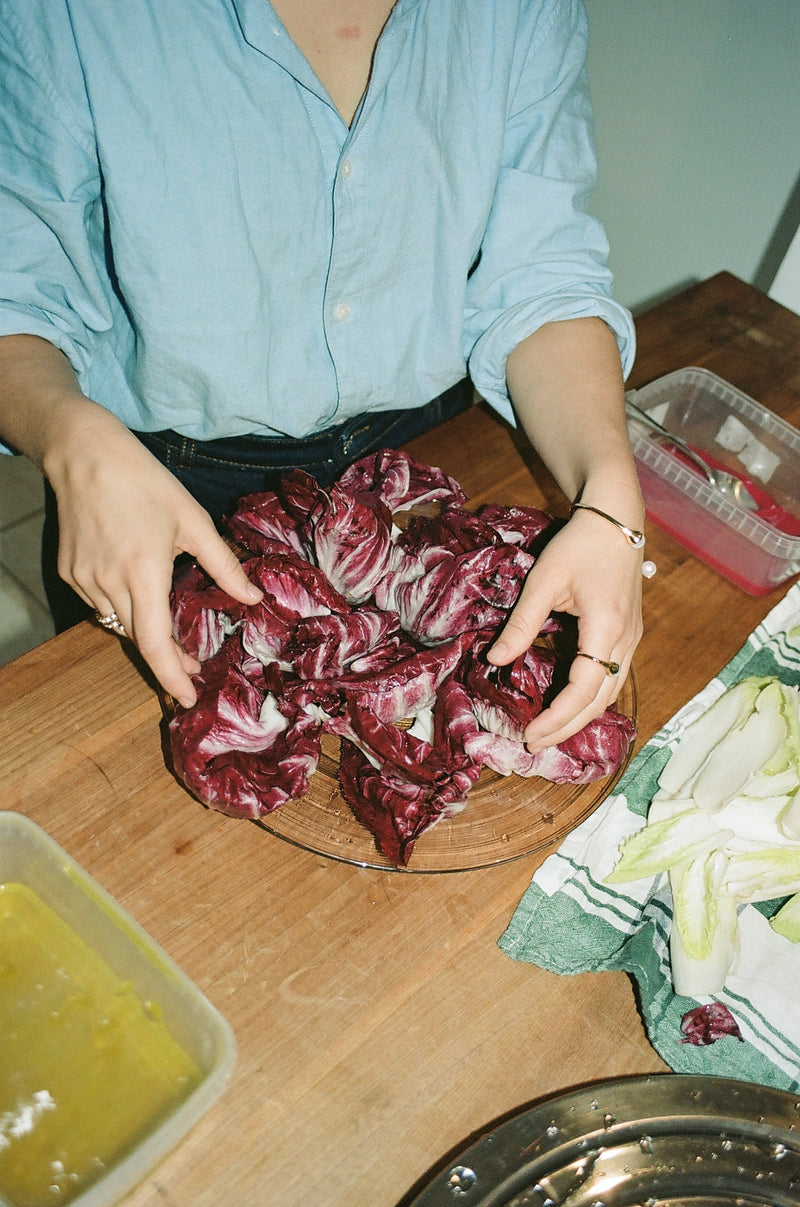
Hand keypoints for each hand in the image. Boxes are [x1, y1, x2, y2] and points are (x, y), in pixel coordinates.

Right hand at [45, 406, 261, 706]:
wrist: (83, 454)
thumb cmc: (145, 483)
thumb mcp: (193, 520)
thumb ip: (224, 564)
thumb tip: (253, 598)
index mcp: (144, 572)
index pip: (155, 643)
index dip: (171, 676)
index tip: (187, 697)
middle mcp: (109, 582)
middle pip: (139, 638)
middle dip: (167, 657)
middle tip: (193, 662)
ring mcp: (84, 579)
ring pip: (118, 622)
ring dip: (145, 631)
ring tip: (170, 631)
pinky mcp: (69, 572)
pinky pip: (100, 603)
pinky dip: (122, 607)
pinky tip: (137, 593)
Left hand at [486, 508, 642, 749]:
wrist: (617, 520)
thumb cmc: (579, 545)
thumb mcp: (544, 581)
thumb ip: (521, 623)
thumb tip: (496, 659)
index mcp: (605, 629)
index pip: (583, 690)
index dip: (557, 718)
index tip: (530, 734)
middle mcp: (626, 641)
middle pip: (600, 700)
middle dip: (568, 727)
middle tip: (534, 743)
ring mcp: (632, 639)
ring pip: (611, 692)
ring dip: (582, 716)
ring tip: (550, 731)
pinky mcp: (629, 634)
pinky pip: (613, 678)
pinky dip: (592, 698)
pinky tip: (570, 704)